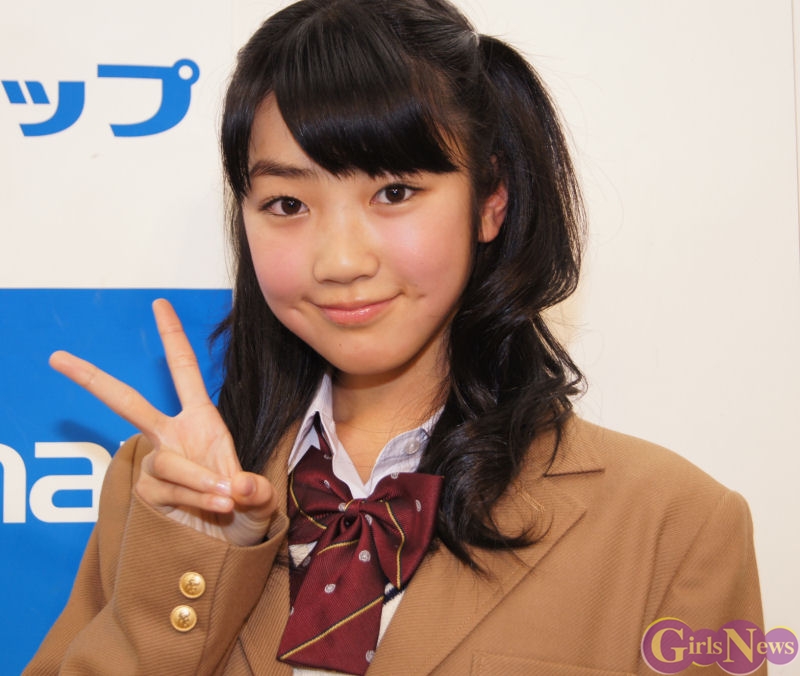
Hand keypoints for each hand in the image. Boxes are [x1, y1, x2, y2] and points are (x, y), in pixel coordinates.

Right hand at [49, 298, 275, 545]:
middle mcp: (172, 435)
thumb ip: (255, 489)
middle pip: (127, 403)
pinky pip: (170, 490)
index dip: (172, 337)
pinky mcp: (148, 492)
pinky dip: (196, 500)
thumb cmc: (243, 507)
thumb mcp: (260, 495)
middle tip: (59, 358)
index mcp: (201, 419)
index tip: (159, 303)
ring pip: (170, 463)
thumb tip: (237, 486)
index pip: (183, 371)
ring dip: (202, 481)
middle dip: (93, 380)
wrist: (229, 544)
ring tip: (228, 497)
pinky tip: (215, 509)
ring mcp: (157, 463)